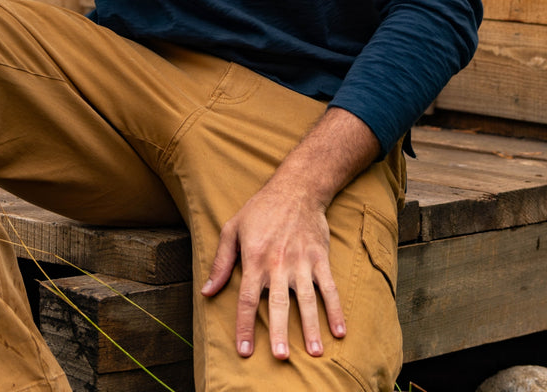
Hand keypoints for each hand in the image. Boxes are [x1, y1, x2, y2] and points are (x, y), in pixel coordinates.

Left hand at [201, 175, 344, 360]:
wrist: (296, 188)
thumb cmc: (260, 209)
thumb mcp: (232, 229)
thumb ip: (221, 262)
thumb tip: (206, 291)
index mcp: (255, 259)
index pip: (248, 299)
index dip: (245, 326)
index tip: (245, 351)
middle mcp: (279, 263)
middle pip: (279, 304)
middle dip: (280, 331)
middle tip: (280, 357)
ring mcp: (302, 261)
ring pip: (307, 299)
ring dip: (311, 326)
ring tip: (313, 352)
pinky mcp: (319, 258)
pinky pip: (329, 287)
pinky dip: (335, 309)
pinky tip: (340, 331)